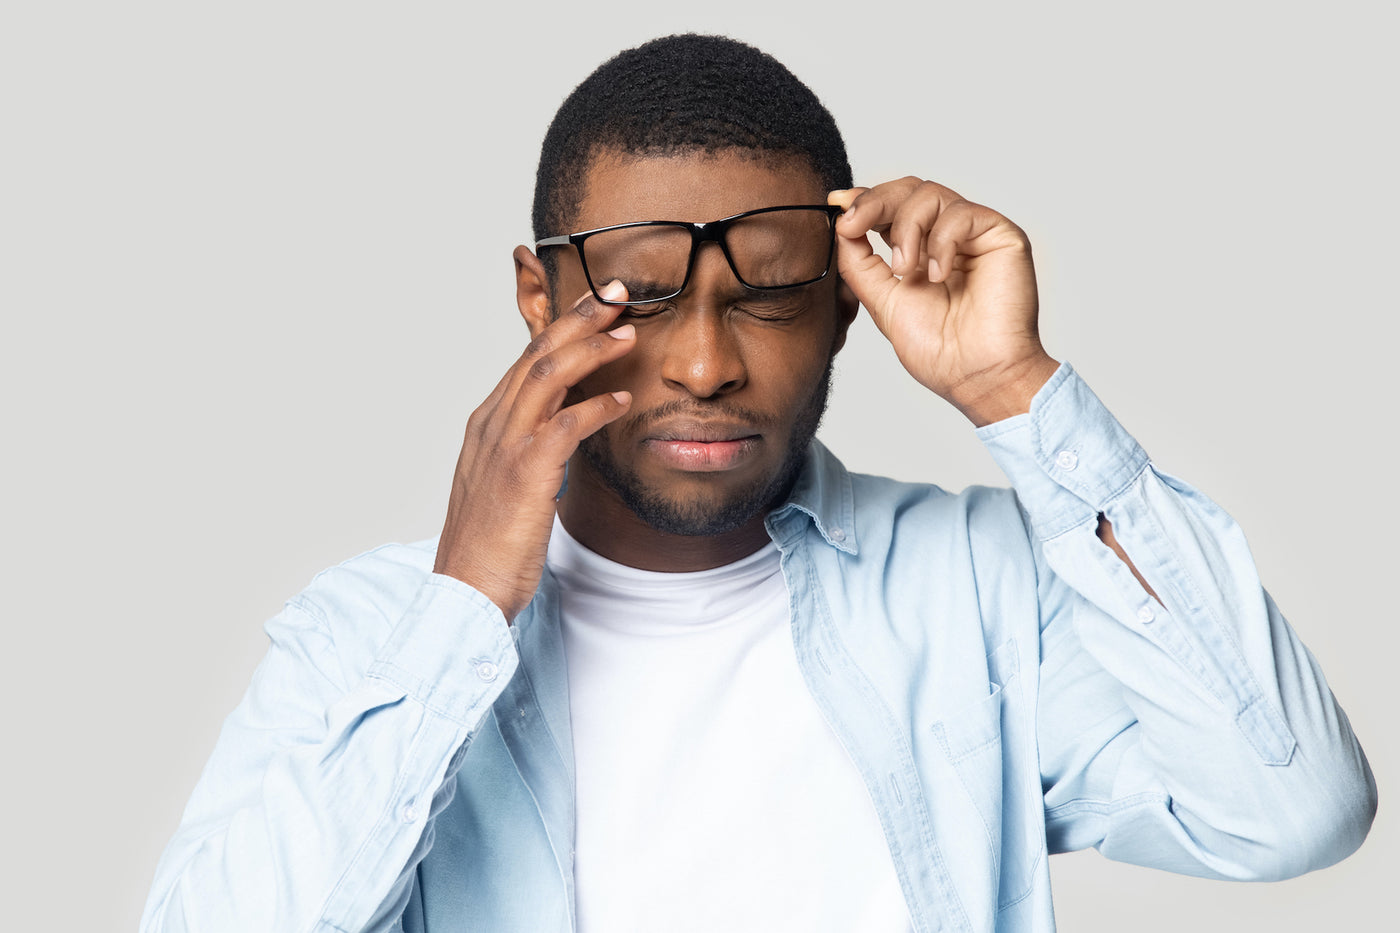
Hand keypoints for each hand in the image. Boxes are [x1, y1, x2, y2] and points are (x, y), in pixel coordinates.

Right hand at [432, 282, 635, 620]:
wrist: (464, 592)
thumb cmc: (490, 546)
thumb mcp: (509, 485)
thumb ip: (531, 450)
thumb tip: (564, 430)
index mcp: (486, 424)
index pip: (527, 359)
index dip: (563, 328)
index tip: (596, 306)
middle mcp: (491, 425)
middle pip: (537, 353)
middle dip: (578, 318)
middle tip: (615, 293)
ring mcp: (504, 447)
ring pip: (548, 376)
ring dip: (591, 349)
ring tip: (627, 332)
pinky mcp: (524, 473)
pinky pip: (564, 425)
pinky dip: (596, 408)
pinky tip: (623, 402)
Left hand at [830, 178, 1059, 425]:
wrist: (976, 376)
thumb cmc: (939, 351)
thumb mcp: (883, 302)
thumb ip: (860, 265)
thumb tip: (840, 227)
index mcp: (919, 251)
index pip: (891, 208)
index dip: (864, 200)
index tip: (837, 203)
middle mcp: (947, 237)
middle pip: (909, 190)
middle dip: (875, 202)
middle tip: (853, 223)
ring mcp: (974, 235)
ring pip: (931, 194)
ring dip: (906, 228)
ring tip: (905, 270)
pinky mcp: (1001, 236)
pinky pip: (962, 214)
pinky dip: (941, 242)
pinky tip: (938, 275)